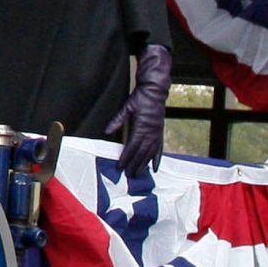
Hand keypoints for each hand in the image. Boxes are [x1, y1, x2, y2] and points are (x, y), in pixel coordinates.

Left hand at [108, 43, 172, 175]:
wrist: (155, 90)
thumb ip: (117, 120)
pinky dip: (157, 159)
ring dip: (144, 165)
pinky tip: (154, 168)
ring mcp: (157, 133)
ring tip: (139, 175)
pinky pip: (159, 149)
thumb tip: (106, 131)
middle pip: (141, 153)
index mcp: (141, 127)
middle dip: (134, 165)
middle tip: (128, 176)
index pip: (132, 146)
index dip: (126, 157)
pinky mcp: (160, 132)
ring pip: (150, 153)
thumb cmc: (141, 97)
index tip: (120, 167)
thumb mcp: (127, 107)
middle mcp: (150, 132)